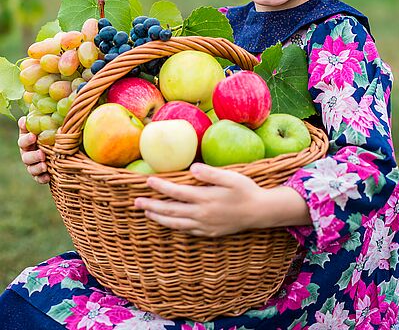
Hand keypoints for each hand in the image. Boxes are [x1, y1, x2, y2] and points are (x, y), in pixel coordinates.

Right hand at [17, 116, 49, 183]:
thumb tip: (24, 119)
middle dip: (33, 156)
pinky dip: (42, 178)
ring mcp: (33, 164)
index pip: (23, 141)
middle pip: (26, 157)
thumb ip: (36, 121)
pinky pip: (39, 178)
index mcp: (28, 142)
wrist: (61, 144)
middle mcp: (28, 153)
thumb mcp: (46, 125)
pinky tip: (48, 177)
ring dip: (37, 168)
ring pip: (31, 168)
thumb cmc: (51, 132)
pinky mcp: (40, 174)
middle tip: (41, 154)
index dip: (26, 139)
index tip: (33, 136)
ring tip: (45, 166)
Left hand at [134, 163, 265, 236]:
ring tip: (146, 213)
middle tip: (136, 202)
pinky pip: (186, 230)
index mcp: (205, 198)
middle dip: (152, 206)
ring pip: (176, 223)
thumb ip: (211, 173)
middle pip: (171, 210)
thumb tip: (191, 168)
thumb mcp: (231, 177)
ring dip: (159, 218)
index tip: (147, 181)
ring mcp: (204, 225)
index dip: (161, 187)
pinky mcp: (209, 232)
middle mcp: (202, 214)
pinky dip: (173, 226)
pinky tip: (168, 222)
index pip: (177, 192)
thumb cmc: (246, 190)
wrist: (259, 212)